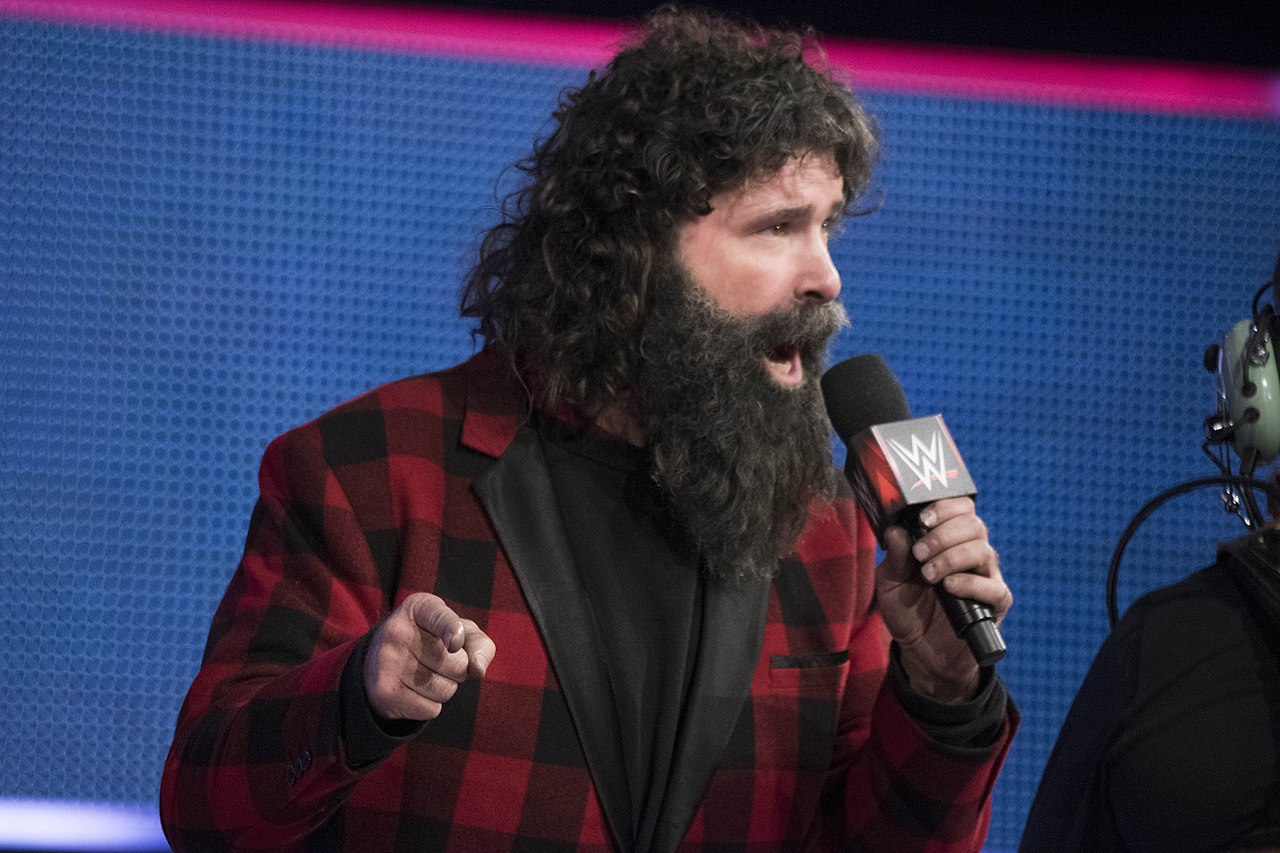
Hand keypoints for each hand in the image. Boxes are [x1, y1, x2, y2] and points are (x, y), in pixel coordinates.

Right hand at [363, 593, 494, 721]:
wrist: (382, 664)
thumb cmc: (433, 642)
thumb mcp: (459, 632)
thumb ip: (479, 644)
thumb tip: (478, 670)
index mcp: (418, 607)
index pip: (441, 619)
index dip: (452, 632)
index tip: (455, 644)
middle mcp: (397, 631)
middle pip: (457, 664)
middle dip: (459, 669)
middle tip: (439, 661)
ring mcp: (387, 661)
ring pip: (445, 690)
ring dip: (444, 688)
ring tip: (425, 674)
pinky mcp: (383, 692)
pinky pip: (430, 709)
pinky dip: (430, 706)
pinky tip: (413, 691)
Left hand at [876, 497, 1010, 703]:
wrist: (920, 651)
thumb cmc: (908, 609)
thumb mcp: (890, 581)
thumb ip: (895, 556)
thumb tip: (897, 529)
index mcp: (948, 540)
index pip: (961, 508)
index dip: (945, 507)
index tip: (923, 519)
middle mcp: (971, 553)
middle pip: (973, 525)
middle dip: (942, 535)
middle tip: (920, 553)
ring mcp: (985, 577)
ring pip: (983, 551)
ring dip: (952, 558)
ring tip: (929, 575)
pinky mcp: (995, 604)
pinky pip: (994, 587)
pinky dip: (971, 584)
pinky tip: (949, 587)